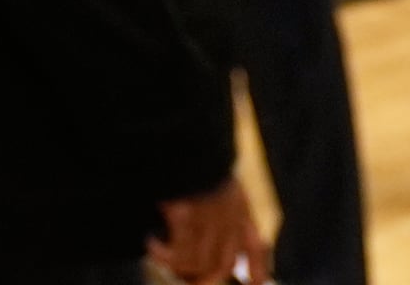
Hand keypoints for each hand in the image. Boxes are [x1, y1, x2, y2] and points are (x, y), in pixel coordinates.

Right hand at [151, 177, 265, 284]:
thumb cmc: (196, 166)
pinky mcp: (185, 215)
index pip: (255, 244)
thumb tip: (214, 246)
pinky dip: (160, 253)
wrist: (184, 140)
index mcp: (239, 207)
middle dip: (206, 280)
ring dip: (176, 265)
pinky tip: (151, 242)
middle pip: (223, 264)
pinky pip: (175, 252)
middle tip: (188, 281)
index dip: (258, 269)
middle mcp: (229, 214)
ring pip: (197, 263)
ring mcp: (208, 216)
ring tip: (160, 254)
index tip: (257, 284)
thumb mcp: (219, 186)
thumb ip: (223, 214)